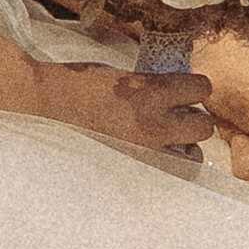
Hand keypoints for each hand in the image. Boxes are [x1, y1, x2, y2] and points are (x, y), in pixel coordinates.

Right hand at [27, 54, 222, 172]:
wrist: (44, 105)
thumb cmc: (80, 83)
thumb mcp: (123, 75)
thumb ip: (153, 85)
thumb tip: (179, 93)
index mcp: (149, 90)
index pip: (202, 88)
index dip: (198, 87)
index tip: (189, 89)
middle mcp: (152, 122)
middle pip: (203, 126)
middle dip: (195, 119)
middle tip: (179, 116)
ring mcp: (144, 150)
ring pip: (193, 157)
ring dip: (186, 146)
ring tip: (169, 140)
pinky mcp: (133, 168)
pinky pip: (169, 174)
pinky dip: (169, 166)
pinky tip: (155, 156)